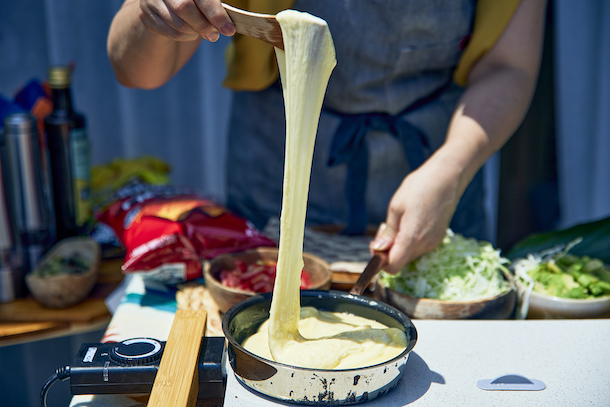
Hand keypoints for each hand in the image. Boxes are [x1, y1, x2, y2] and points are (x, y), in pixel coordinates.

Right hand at [139, 0, 234, 41]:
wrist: (167, 3)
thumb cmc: (194, 1)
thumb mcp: (203, 0)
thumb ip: (213, 7)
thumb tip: (227, 26)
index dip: (215, 13)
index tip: (229, 30)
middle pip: (184, 8)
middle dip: (203, 25)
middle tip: (215, 35)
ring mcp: (151, 0)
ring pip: (177, 24)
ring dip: (194, 32)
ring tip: (203, 31)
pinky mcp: (145, 15)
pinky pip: (170, 33)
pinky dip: (185, 37)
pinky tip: (191, 33)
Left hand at [370, 158, 460, 273]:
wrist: (447, 177)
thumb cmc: (419, 187)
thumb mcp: (396, 207)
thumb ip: (388, 233)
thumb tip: (379, 249)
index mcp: (412, 239)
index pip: (393, 267)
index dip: (380, 261)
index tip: (376, 245)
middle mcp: (425, 245)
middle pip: (400, 261)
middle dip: (388, 251)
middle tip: (384, 228)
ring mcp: (433, 243)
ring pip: (409, 255)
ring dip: (398, 245)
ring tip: (398, 222)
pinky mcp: (438, 238)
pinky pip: (418, 247)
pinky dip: (409, 241)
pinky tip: (409, 223)